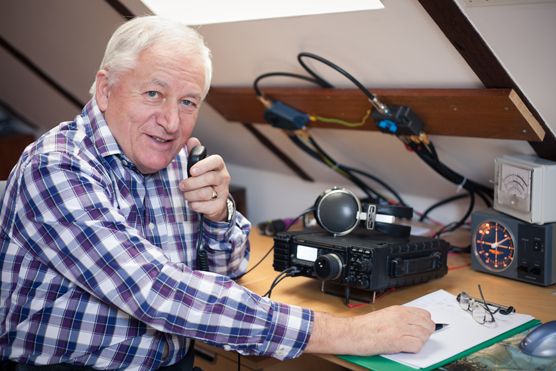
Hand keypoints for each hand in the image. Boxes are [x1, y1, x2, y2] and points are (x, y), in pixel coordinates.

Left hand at [179, 137, 230, 221]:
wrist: (215, 201)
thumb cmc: (204, 179)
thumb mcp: (199, 165)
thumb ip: (194, 152)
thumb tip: (191, 140)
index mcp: (218, 166)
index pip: (215, 161)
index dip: (204, 165)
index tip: (192, 171)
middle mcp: (223, 178)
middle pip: (210, 178)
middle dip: (192, 183)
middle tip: (182, 185)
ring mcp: (223, 192)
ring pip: (206, 193)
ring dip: (191, 195)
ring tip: (186, 195)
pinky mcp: (219, 205)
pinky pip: (206, 206)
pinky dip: (196, 205)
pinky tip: (192, 203)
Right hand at [305, 305, 434, 355]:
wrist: (352, 333)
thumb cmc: (364, 327)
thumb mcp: (385, 315)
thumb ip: (400, 317)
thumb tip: (414, 323)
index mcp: (398, 310)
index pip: (425, 314)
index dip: (426, 323)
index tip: (423, 328)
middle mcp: (401, 317)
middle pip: (427, 325)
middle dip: (425, 333)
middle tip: (417, 338)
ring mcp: (400, 329)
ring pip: (424, 336)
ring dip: (420, 342)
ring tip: (409, 343)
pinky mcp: (397, 341)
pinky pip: (417, 346)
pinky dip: (414, 349)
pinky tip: (405, 348)